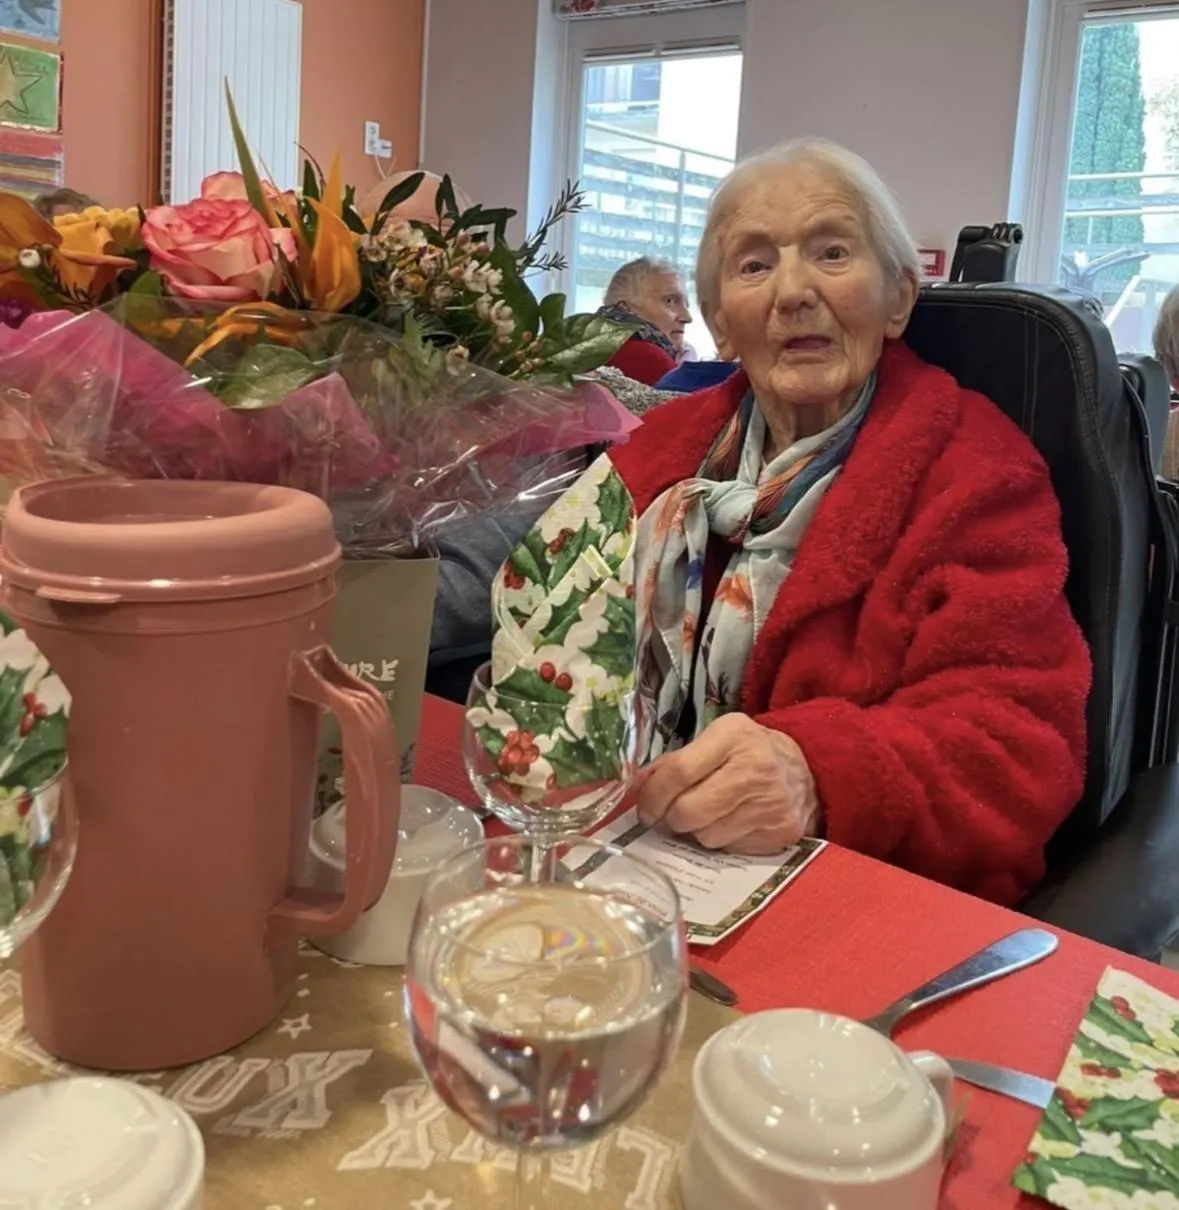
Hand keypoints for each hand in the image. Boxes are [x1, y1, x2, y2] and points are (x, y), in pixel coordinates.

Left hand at [635, 714, 820, 854]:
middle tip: (676, 812)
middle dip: (673, 817)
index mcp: (735, 735)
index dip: (653, 795)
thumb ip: (675, 761)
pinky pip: (729, 849)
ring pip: (705, 837)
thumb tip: (637, 787)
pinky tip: (733, 822)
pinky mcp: (781, 833)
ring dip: (698, 831)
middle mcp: (756, 768)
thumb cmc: (750, 753)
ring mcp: (772, 804)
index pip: (679, 771)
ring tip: (711, 813)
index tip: (644, 808)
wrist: (809, 772)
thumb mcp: (716, 740)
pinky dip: (722, 839)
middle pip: (688, 811)